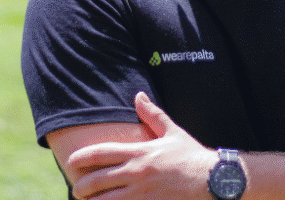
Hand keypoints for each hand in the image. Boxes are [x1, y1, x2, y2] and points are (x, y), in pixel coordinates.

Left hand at [66, 92, 215, 199]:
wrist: (214, 181)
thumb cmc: (192, 156)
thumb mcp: (172, 132)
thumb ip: (152, 115)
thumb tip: (138, 95)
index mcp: (140, 152)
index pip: (101, 153)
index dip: (81, 157)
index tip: (71, 161)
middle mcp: (137, 173)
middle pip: (96, 181)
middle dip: (81, 187)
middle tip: (78, 190)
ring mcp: (142, 194)